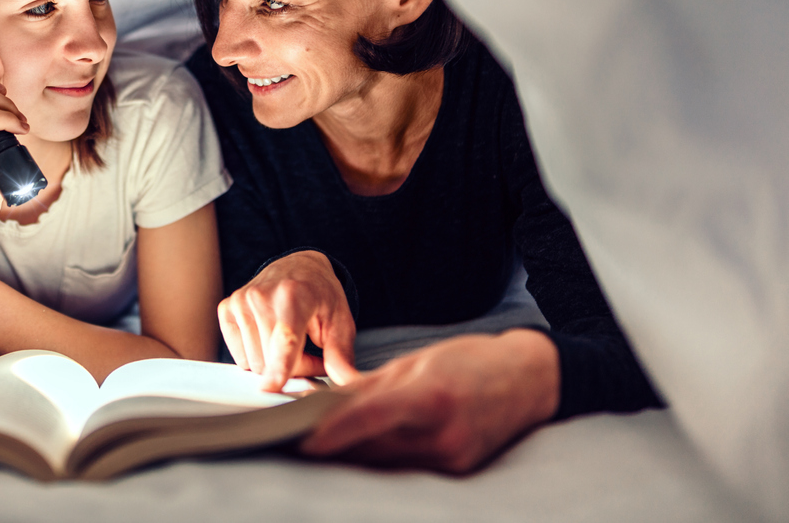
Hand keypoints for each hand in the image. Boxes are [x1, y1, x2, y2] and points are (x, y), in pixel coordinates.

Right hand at [218, 250, 359, 390]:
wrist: (298, 266)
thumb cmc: (321, 296)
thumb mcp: (340, 322)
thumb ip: (341, 355)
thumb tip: (351, 383)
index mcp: (295, 295)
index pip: (286, 338)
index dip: (280, 365)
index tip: (271, 386)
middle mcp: (262, 295)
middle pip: (271, 361)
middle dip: (293, 367)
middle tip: (308, 349)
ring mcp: (240, 301)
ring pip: (254, 363)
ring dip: (274, 363)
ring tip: (289, 341)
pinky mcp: (226, 308)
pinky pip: (240, 357)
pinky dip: (256, 355)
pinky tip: (268, 337)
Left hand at [300, 329, 560, 472]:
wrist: (530, 378)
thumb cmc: (471, 361)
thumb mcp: (417, 361)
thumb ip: (371, 386)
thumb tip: (328, 402)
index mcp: (433, 397)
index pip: (372, 418)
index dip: (335, 432)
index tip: (303, 440)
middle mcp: (446, 434)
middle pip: (375, 448)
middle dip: (337, 446)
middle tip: (299, 440)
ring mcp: (455, 457)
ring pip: (388, 462)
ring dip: (356, 454)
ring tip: (322, 444)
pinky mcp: (459, 468)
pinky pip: (409, 466)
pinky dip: (384, 457)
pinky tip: (363, 448)